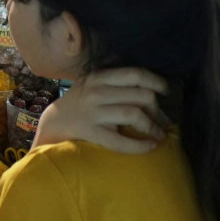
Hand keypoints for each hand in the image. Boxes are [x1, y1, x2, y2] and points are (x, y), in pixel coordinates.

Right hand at [34, 68, 169, 153]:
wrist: (53, 122)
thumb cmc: (79, 103)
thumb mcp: (92, 84)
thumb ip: (114, 80)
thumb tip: (150, 83)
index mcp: (99, 77)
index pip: (135, 74)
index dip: (157, 82)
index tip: (166, 91)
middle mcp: (96, 92)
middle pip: (141, 96)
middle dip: (157, 109)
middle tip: (162, 119)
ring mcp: (92, 112)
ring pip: (134, 114)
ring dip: (153, 126)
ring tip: (159, 134)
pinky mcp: (89, 132)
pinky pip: (120, 141)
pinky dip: (140, 146)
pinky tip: (150, 146)